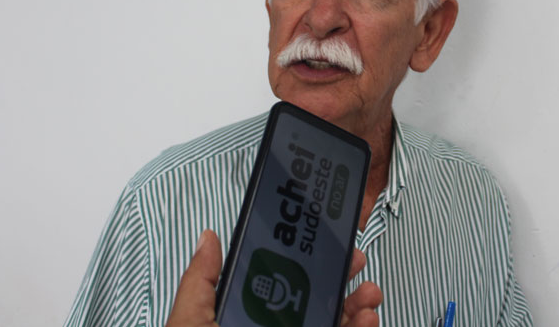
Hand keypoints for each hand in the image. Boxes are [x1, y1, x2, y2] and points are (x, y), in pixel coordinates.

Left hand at [166, 230, 381, 326]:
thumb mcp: (191, 325)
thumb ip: (200, 283)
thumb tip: (208, 240)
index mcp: (246, 318)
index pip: (280, 282)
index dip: (304, 258)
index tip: (323, 241)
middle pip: (316, 300)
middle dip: (341, 277)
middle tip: (355, 261)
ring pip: (338, 323)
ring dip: (358, 304)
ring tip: (368, 294)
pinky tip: (366, 320)